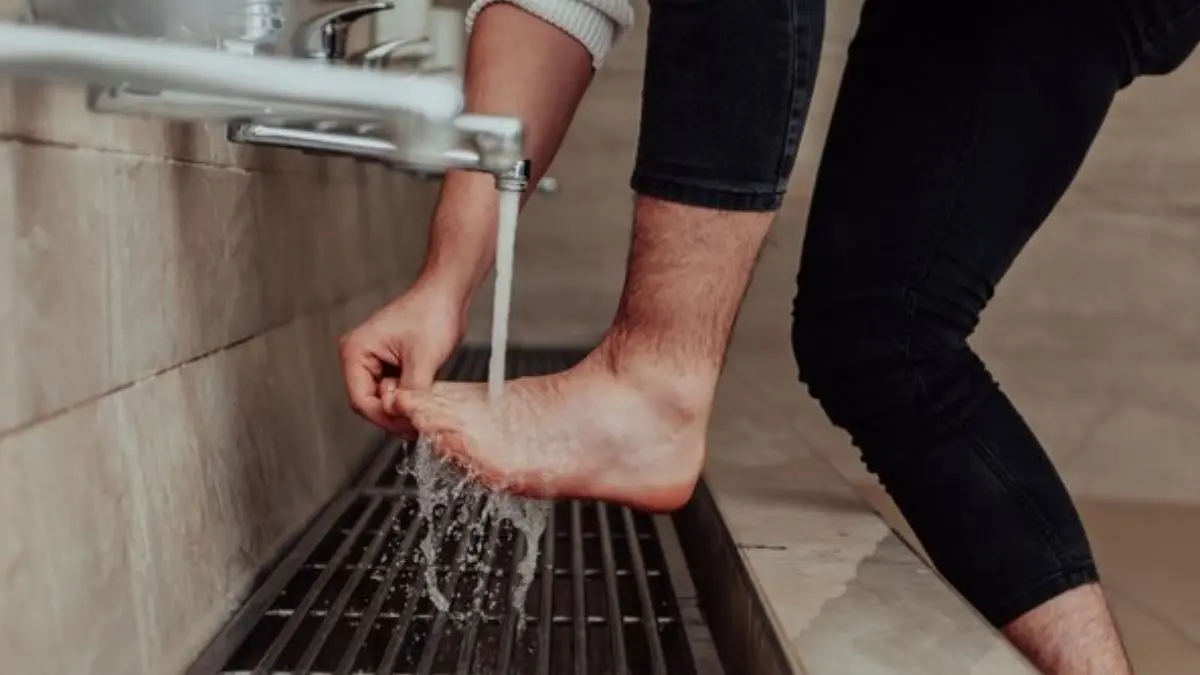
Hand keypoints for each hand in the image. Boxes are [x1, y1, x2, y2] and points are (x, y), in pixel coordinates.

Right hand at [339, 281, 466, 433]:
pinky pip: (395, 390)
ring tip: (424, 410)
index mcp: (356, 351)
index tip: (407, 426)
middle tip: (417, 424)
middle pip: (370, 402)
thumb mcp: (423, 358)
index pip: (361, 400)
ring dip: (403, 407)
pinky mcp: (389, 363)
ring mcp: (374, 360)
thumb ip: (411, 392)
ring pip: (383, 399)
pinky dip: (408, 398)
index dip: (385, 417)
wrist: (447, 293)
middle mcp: (359, 356)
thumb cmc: (432, 312)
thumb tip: (408, 417)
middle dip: (394, 414)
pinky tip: (424, 399)